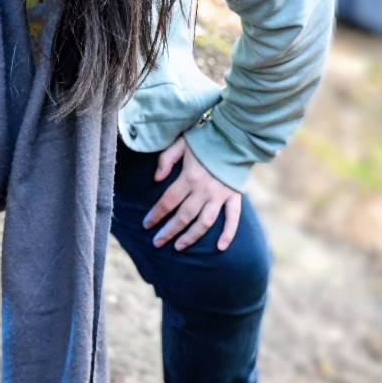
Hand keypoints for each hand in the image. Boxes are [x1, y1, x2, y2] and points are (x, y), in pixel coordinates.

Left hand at [143, 135, 241, 251]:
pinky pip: (232, 218)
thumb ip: (166, 160)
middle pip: (183, 216)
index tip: (147, 225)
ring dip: (191, 237)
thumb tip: (157, 179)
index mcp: (189, 177)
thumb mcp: (181, 143)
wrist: (234, 134)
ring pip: (204, 223)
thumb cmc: (205, 137)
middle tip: (157, 243)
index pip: (168, 202)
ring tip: (179, 246)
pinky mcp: (234, 196)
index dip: (156, 215)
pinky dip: (228, 234)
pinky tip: (220, 248)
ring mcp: (220, 195)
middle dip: (169, 231)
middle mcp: (204, 190)